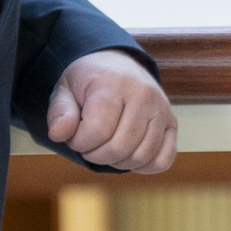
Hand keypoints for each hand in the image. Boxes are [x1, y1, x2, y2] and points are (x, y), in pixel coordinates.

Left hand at [47, 49, 177, 172]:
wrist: (116, 63)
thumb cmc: (88, 82)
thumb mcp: (65, 90)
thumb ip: (59, 113)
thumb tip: (58, 135)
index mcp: (113, 84)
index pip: (98, 131)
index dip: (79, 143)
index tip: (74, 135)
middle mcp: (143, 94)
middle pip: (120, 147)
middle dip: (96, 155)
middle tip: (89, 145)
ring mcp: (161, 108)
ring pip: (141, 156)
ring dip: (118, 162)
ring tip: (106, 148)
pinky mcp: (171, 121)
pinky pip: (164, 159)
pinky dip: (145, 166)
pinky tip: (129, 156)